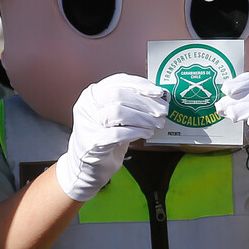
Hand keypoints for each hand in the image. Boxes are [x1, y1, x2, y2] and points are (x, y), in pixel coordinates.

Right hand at [57, 73, 168, 201]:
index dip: (141, 85)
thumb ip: (131, 104)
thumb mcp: (117, 117)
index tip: (159, 93)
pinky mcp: (92, 143)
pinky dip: (136, 132)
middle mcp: (87, 105)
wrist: (90, 168)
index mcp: (93, 94)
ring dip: (143, 118)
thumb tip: (157, 98)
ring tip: (156, 124)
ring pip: (118, 112)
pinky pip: (118, 133)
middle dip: (145, 102)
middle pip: (118, 95)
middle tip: (162, 111)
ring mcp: (87, 124)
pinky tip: (146, 133)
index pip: (119, 81)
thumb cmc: (106, 140)